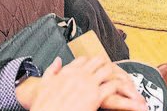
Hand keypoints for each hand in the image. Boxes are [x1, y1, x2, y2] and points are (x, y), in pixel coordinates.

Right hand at [20, 57, 145, 110]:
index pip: (83, 59)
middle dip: (106, 65)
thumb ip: (51, 71)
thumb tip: (57, 60)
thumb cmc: (44, 105)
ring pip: (108, 70)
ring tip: (121, 80)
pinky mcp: (96, 96)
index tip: (97, 67)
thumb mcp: (43, 85)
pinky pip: (112, 86)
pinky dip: (120, 87)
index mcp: (67, 72)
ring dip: (116, 74)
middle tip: (113, 71)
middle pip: (98, 61)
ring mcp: (88, 84)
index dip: (92, 62)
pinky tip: (123, 91)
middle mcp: (79, 75)